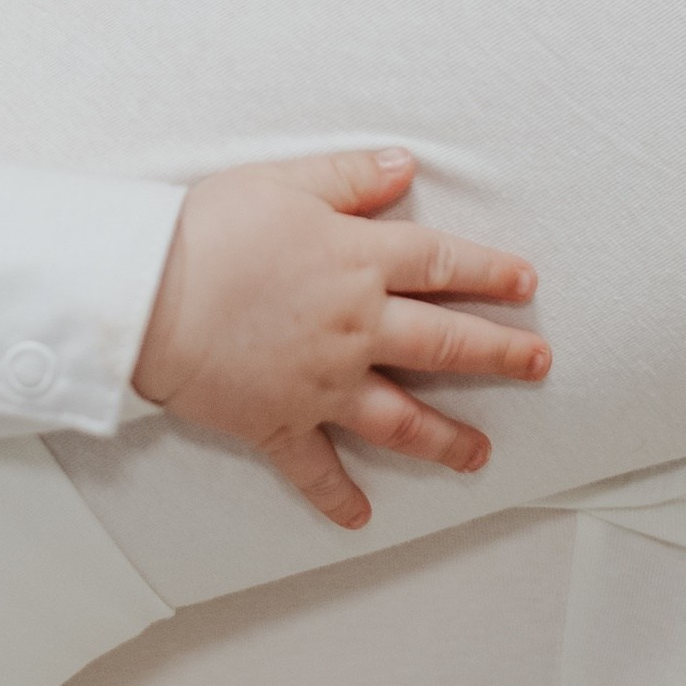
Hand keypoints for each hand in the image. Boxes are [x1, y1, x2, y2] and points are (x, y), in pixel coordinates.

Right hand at [132, 148, 548, 528]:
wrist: (145, 295)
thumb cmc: (210, 229)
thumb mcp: (285, 182)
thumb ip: (350, 178)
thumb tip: (405, 165)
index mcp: (361, 261)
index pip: (443, 265)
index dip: (490, 272)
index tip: (525, 284)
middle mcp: (357, 328)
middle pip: (445, 344)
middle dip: (500, 354)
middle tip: (540, 364)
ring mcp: (324, 384)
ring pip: (403, 419)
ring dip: (447, 440)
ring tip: (481, 456)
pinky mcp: (281, 423)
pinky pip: (316, 470)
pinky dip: (338, 498)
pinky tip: (361, 520)